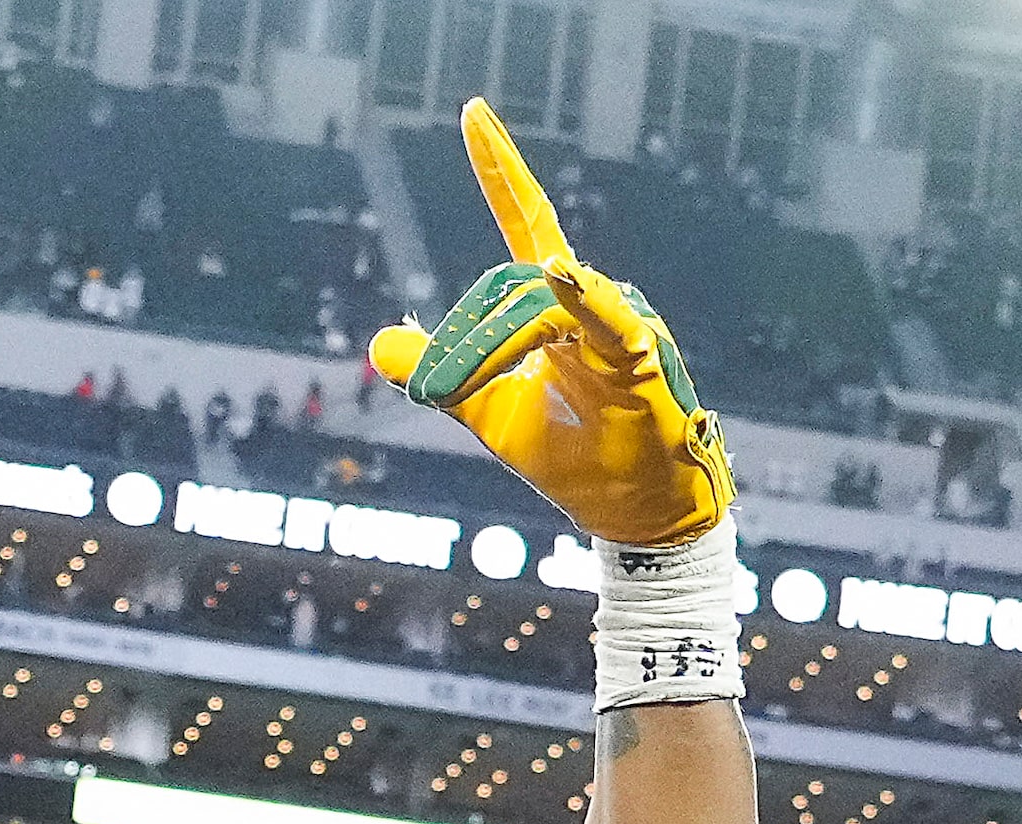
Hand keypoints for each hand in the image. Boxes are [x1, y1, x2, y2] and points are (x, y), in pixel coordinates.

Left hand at [368, 98, 731, 546]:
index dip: (501, 170)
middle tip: (430, 388)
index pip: (526, 224)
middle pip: (510, 283)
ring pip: (539, 305)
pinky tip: (565, 278)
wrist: (632, 512)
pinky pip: (609, 322)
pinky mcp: (643, 362)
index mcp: (557, 308)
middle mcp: (593, 301)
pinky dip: (585, 301)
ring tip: (452, 387)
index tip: (473, 112)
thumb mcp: (485, 413)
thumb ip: (437, 374)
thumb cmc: (573, 456)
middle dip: (461, 335)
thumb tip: (378, 342)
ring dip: (485, 347)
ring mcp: (623, 325)